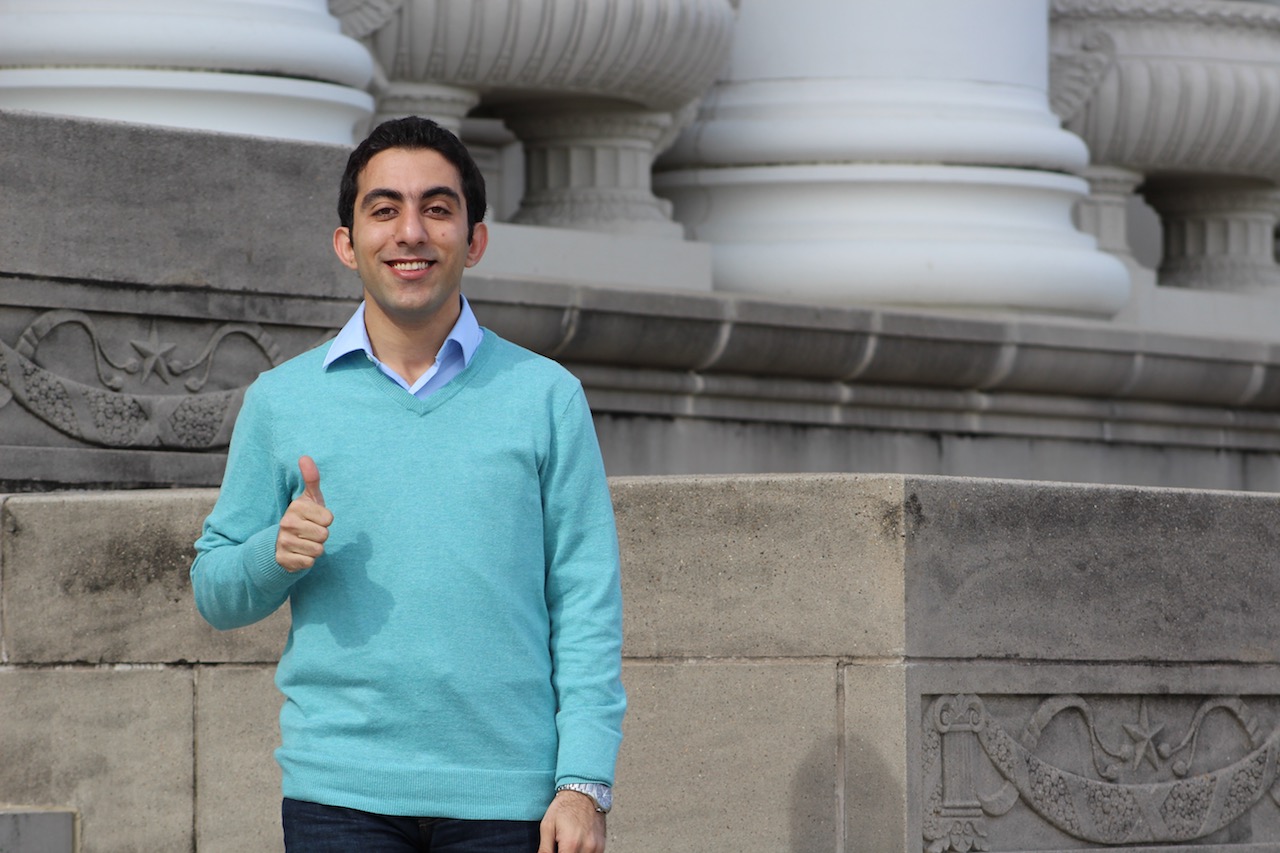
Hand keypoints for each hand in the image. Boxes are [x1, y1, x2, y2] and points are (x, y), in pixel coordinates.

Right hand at [275, 455, 333, 571]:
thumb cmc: (304, 517)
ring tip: (305, 542)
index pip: (329, 518)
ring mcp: (283, 542)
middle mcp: (287, 523)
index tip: (315, 519)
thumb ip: (311, 478)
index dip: (326, 521)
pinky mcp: (283, 559)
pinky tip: (299, 553)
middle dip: (321, 536)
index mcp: (296, 507)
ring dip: (315, 548)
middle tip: (310, 532)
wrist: (280, 543)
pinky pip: (309, 562)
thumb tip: (305, 457)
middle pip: (324, 535)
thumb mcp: (309, 498)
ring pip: (318, 550)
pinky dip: (307, 560)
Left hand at [539, 790, 605, 852]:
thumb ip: (545, 849)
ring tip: (567, 845)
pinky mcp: (602, 845)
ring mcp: (596, 847)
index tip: (554, 850)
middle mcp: (587, 847)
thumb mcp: (547, 826)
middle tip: (559, 845)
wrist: (584, 791)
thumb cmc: (565, 806)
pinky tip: (577, 845)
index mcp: (571, 844)